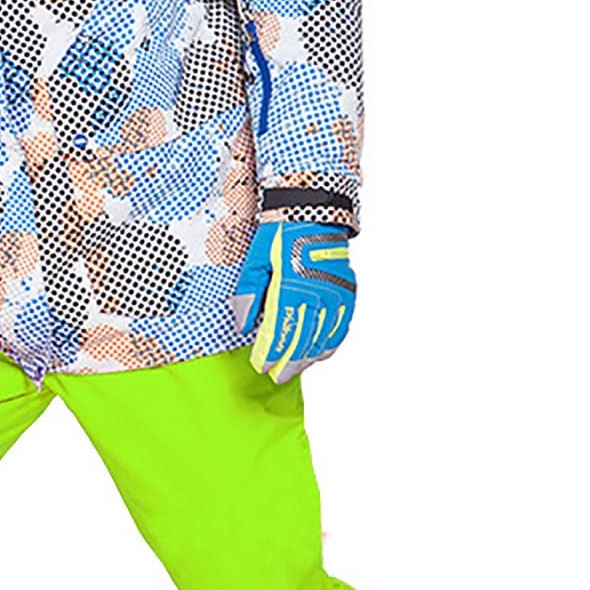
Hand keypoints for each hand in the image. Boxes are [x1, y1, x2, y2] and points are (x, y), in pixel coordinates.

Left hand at [236, 221, 356, 380]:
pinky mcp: (347, 292)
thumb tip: (242, 324)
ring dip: (307, 358)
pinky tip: (320, 355)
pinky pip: (341, 326)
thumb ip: (249, 293)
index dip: (269, 353)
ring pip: (322, 338)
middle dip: (287, 362)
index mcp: (289, 285)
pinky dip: (330, 344)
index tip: (260, 365)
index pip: (278, 330)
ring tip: (294, 370)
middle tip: (276, 377)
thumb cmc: (281, 234)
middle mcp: (316, 293)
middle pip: (301, 340)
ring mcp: (335, 294)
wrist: (313, 212)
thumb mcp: (256, 259)